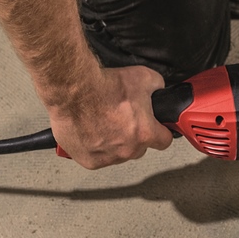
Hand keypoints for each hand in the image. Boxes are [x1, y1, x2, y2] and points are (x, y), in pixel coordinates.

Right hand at [48, 64, 173, 168]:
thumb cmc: (103, 87)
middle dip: (134, 136)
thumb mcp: (143, 77)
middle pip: (139, 148)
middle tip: (123, 119)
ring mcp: (108, 157)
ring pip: (118, 154)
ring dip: (114, 142)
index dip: (161, 132)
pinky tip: (92, 132)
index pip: (164, 141)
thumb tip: (158, 89)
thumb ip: (157, 86)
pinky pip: (98, 158)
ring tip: (104, 123)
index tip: (156, 128)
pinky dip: (95, 148)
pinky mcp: (89, 161)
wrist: (74, 92)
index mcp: (144, 133)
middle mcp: (127, 150)